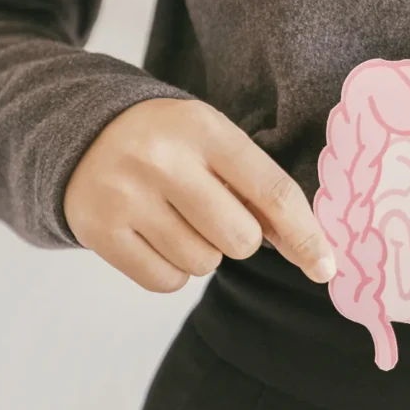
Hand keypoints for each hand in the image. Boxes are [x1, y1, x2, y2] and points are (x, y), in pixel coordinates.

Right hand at [64, 97, 336, 292]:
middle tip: (216, 212)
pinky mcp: (99, 231)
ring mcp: (127, 197)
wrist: (83, 132)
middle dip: (241, 237)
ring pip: (203, 263)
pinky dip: (173, 269)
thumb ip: (259, 188)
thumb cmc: (170, 142)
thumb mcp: (214, 141)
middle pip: (240, 239)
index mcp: (204, 129)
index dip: (305, 235)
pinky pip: (166, 281)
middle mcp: (163, 160)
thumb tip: (311, 250)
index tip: (326, 267)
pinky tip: (157, 235)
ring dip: (204, 252)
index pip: (271, 191)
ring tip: (179, 217)